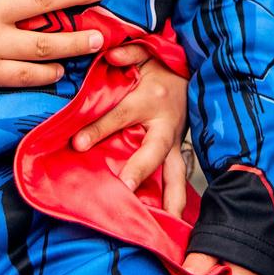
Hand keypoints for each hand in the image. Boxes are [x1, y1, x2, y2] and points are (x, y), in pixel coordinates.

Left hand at [70, 49, 190, 214]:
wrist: (196, 75)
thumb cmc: (163, 68)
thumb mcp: (146, 54)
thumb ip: (129, 52)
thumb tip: (111, 54)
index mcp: (151, 98)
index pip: (121, 115)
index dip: (98, 129)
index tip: (77, 144)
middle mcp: (165, 124)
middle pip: (153, 148)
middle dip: (141, 168)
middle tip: (126, 187)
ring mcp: (175, 141)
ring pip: (175, 171)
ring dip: (170, 197)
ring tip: (166, 222)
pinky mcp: (178, 153)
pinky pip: (178, 177)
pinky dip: (175, 199)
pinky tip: (172, 221)